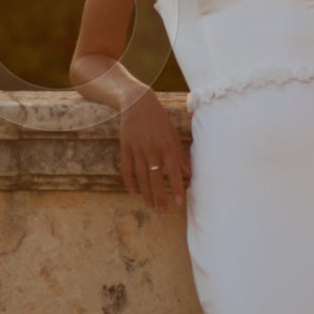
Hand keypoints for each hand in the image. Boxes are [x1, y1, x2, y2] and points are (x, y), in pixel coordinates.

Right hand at [120, 91, 190, 209]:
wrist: (137, 102)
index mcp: (167, 146)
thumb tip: (187, 174)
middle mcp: (153, 150)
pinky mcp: (126, 148)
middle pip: (156, 179)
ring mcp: (138, 150)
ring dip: (146, 194)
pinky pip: (127, 169)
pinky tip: (133, 191)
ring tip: (151, 206)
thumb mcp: (172, 135)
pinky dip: (129, 181)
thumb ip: (179, 156)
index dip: (176, 189)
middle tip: (162, 211)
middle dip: (159, 197)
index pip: (173, 173)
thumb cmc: (159, 119)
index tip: (179, 203)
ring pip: (141, 177)